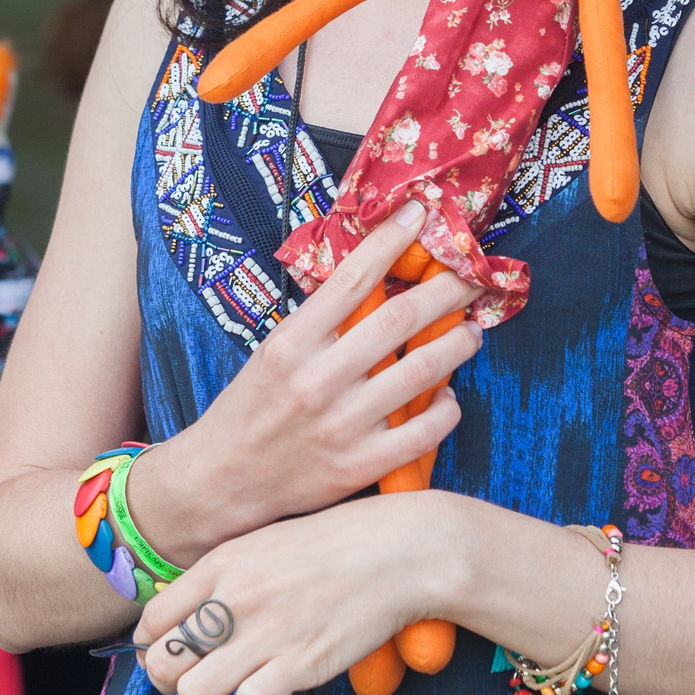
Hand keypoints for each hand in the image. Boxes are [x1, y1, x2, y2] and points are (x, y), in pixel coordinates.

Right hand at [130, 203, 482, 562]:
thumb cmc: (252, 408)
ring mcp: (341, 425)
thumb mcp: (273, 352)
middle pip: (401, 319)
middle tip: (473, 275)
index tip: (421, 213)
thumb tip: (377, 278)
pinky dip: (447, 408)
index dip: (393, 239)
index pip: (353, 277)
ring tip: (471, 331)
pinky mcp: (360, 466)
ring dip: (459, 344)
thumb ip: (321, 322)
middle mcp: (317, 380)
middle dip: (448, 290)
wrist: (221, 481)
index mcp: (291, 343)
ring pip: (423, 372)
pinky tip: (448, 397)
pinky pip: (425, 431)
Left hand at [137, 493, 457, 694]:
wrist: (396, 552)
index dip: (151, 644)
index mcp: (222, 564)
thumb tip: (189, 611)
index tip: (165, 651)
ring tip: (225, 691)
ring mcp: (264, 635)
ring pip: (194, 694)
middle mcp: (234, 600)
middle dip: (169, 679)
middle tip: (191, 677)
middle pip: (164, 661)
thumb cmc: (336, 544)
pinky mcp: (297, 666)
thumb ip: (223, 573)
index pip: (152, 618)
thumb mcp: (265, 542)